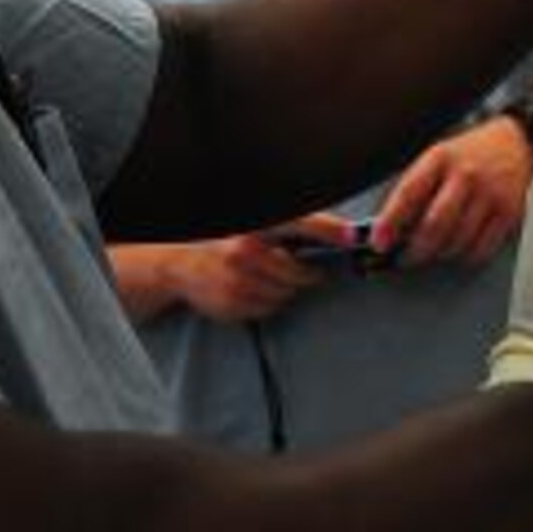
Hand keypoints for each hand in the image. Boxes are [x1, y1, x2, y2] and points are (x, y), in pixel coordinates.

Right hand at [170, 222, 335, 322]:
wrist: (177, 260)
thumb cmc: (220, 237)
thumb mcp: (251, 223)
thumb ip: (288, 225)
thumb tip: (335, 231)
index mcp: (253, 225)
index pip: (303, 223)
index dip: (332, 231)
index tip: (356, 237)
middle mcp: (244, 251)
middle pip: (299, 272)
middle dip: (305, 272)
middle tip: (304, 268)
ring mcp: (237, 281)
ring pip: (286, 294)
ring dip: (284, 287)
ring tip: (265, 275)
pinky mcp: (232, 304)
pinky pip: (268, 308)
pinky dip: (266, 301)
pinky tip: (250, 287)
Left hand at [372, 119, 532, 267]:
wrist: (519, 142)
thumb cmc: (472, 153)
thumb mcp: (439, 156)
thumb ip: (417, 186)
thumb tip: (391, 224)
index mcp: (440, 158)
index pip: (408, 193)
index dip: (390, 221)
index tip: (378, 241)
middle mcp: (465, 175)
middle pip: (433, 225)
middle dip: (414, 250)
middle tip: (403, 258)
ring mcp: (489, 195)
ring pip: (456, 241)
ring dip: (438, 254)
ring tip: (431, 252)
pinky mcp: (508, 213)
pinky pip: (481, 249)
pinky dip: (464, 256)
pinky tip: (458, 249)